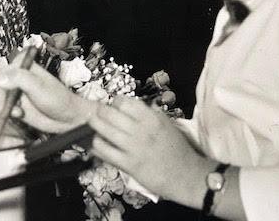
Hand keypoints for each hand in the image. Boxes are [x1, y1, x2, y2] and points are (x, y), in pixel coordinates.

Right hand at [0, 59, 95, 132]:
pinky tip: (18, 115)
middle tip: (3, 110)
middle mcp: (17, 76)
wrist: (67, 119)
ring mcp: (15, 90)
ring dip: (1, 107)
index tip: (2, 98)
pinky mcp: (14, 104)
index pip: (1, 72)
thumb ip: (20, 79)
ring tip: (16, 112)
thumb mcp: (39, 87)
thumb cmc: (59, 99)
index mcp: (23, 65)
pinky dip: (5, 113)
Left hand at [89, 96, 210, 206]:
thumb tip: (133, 105)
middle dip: (99, 111)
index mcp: (151, 118)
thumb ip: (150, 113)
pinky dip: (96, 146)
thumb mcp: (167, 123)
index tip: (113, 106)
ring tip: (91, 124)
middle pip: (109, 114)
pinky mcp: (128, 165)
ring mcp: (133, 148)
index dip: (115, 102)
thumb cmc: (178, 148)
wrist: (186, 176)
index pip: (124, 102)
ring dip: (93, 125)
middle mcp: (140, 130)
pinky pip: (104, 152)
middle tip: (96, 112)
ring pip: (103, 131)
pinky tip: (95, 144)